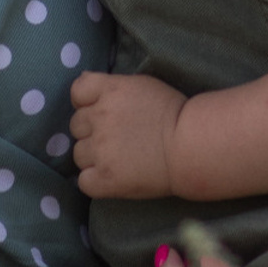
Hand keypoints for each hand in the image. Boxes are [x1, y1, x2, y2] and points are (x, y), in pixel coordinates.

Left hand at [69, 70, 185, 197]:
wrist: (191, 146)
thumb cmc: (174, 113)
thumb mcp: (142, 85)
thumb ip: (113, 87)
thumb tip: (92, 92)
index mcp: (110, 91)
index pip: (77, 91)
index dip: (85, 102)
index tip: (98, 111)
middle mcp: (99, 118)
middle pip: (76, 125)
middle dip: (91, 131)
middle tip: (115, 138)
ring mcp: (100, 149)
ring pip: (78, 154)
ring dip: (93, 157)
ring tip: (117, 159)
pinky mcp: (105, 178)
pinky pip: (83, 181)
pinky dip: (94, 180)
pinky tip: (111, 177)